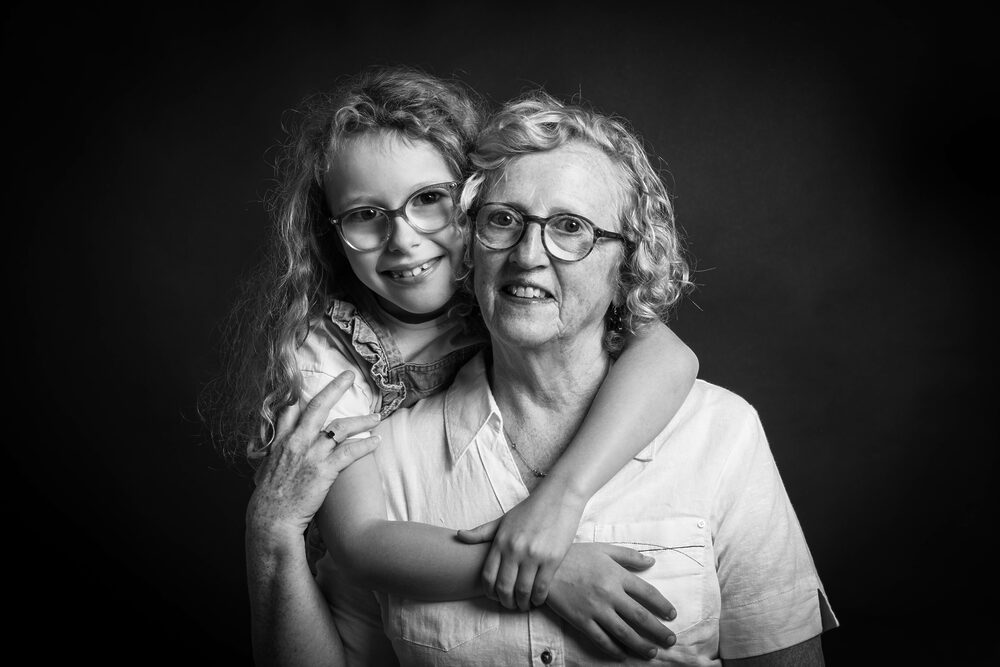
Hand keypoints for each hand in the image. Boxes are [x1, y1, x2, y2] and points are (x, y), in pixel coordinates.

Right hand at [246, 371, 379, 543]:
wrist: (271, 519)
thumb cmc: (269, 499)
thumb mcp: (264, 470)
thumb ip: (273, 456)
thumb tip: (275, 454)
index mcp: (281, 441)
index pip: (290, 409)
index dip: (302, 394)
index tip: (312, 382)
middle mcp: (296, 442)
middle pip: (318, 406)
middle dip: (335, 388)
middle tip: (349, 375)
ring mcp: (311, 455)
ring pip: (341, 428)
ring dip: (362, 420)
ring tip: (377, 416)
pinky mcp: (324, 470)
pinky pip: (350, 452)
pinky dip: (366, 445)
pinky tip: (377, 441)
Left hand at [456, 482, 583, 609]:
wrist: (559, 497)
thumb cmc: (530, 510)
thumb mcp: (503, 520)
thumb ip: (481, 532)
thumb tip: (459, 535)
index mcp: (501, 542)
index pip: (488, 576)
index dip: (490, 592)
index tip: (496, 596)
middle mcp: (515, 550)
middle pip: (504, 587)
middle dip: (506, 602)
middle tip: (511, 605)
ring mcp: (534, 555)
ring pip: (523, 591)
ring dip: (523, 604)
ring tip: (525, 605)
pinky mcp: (552, 559)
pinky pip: (542, 587)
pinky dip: (538, 598)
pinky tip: (538, 598)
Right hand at [545, 543, 676, 660]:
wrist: (544, 567)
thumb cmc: (574, 555)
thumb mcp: (603, 549)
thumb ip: (629, 555)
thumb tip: (652, 561)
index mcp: (617, 575)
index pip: (647, 593)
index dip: (663, 605)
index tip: (671, 614)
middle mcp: (610, 594)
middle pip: (641, 617)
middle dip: (659, 631)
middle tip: (670, 640)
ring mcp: (596, 609)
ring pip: (625, 633)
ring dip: (642, 645)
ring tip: (652, 652)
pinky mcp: (581, 621)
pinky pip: (602, 639)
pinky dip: (615, 649)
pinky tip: (623, 655)